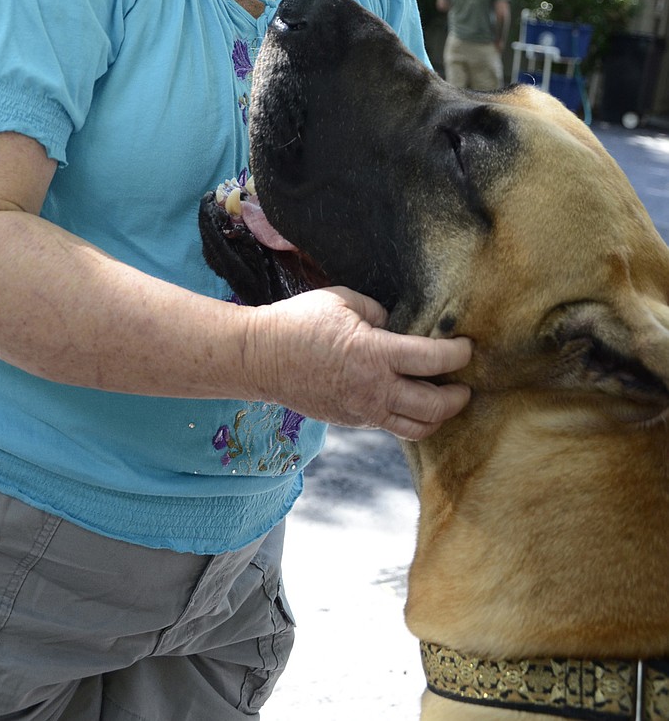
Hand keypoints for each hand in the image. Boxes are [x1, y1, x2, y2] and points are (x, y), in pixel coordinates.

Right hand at [242, 286, 471, 440]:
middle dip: (457, 397)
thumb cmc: (299, 322)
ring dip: (438, 418)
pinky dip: (409, 420)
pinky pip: (390, 426)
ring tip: (445, 403)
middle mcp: (374, 390)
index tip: (468, 347)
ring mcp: (363, 411)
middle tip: (465, 385)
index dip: (458, 354)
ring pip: (416, 429)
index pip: (432, 360)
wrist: (261, 358)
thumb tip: (394, 325)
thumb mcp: (342, 300)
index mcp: (375, 354)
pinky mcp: (351, 421)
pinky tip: (411, 405)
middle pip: (433, 406)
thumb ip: (377, 311)